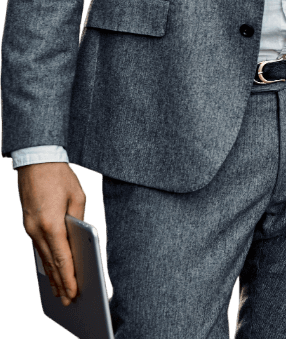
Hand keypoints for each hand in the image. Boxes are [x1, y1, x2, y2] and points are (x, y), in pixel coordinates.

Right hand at [17, 162, 85, 306]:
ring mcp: (29, 228)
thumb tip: (81, 238)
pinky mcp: (28, 224)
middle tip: (69, 300)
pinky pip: (38, 248)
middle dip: (60, 283)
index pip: (62, 258)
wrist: (36, 160)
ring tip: (60, 292)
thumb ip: (79, 219)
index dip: (68, 277)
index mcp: (51, 223)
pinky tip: (50, 271)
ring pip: (43, 258)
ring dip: (51, 276)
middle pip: (51, 262)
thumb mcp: (77, 196)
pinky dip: (45, 262)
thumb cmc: (59, 176)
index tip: (74, 292)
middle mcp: (37, 230)